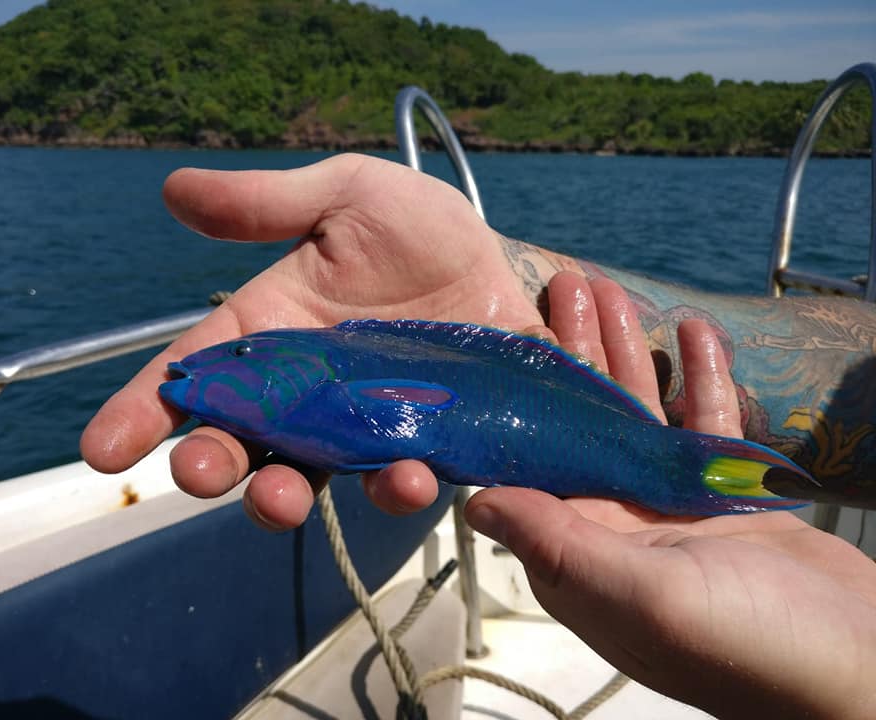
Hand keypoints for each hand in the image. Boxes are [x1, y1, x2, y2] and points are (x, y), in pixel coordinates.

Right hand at [80, 154, 540, 527]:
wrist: (504, 265)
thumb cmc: (420, 228)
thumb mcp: (348, 197)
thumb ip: (269, 204)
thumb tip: (174, 188)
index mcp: (272, 329)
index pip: (194, 372)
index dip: (142, 408)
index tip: (102, 448)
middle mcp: (304, 390)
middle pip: (238, 442)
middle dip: (210, 464)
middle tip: (195, 472)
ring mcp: (360, 425)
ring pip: (306, 477)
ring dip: (285, 497)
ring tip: (284, 496)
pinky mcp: (420, 445)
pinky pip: (397, 479)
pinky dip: (394, 487)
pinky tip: (407, 475)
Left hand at [465, 273, 875, 718]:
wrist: (856, 667)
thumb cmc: (748, 649)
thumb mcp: (643, 596)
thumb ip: (560, 547)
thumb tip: (474, 504)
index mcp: (580, 551)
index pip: (533, 460)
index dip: (519, 394)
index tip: (509, 331)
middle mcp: (615, 525)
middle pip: (583, 420)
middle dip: (574, 352)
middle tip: (566, 283)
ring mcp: (670, 507)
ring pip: (641, 413)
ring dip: (630, 353)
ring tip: (613, 289)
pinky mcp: (725, 496)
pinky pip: (704, 424)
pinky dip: (699, 377)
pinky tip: (694, 329)